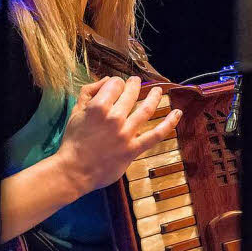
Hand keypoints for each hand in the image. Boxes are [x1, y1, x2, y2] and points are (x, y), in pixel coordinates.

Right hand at [54, 76, 181, 194]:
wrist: (73, 171)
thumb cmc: (73, 140)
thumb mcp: (75, 111)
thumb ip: (89, 91)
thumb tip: (107, 79)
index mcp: (98, 107)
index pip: (115, 84)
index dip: (116, 82)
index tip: (116, 86)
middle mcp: (114, 118)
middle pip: (132, 93)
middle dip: (135, 84)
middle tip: (137, 81)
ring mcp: (126, 134)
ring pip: (147, 109)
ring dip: (155, 96)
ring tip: (158, 90)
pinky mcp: (133, 149)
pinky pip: (156, 134)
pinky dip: (169, 123)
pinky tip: (177, 113)